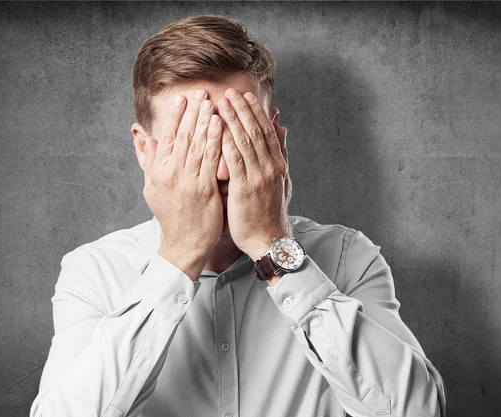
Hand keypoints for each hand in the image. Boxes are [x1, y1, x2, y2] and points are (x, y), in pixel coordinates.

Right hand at [142, 90, 223, 278]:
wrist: (183, 244)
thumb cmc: (170, 216)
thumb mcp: (152, 187)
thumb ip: (148, 159)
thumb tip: (140, 134)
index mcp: (159, 170)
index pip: (168, 136)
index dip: (176, 115)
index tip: (183, 98)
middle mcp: (171, 172)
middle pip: (183, 135)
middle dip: (193, 111)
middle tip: (201, 91)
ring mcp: (187, 180)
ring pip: (197, 144)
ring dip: (205, 120)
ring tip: (212, 102)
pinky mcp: (203, 189)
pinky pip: (210, 159)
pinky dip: (215, 140)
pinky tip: (221, 125)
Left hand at [217, 88, 291, 259]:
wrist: (268, 240)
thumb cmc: (269, 214)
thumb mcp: (281, 183)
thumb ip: (280, 156)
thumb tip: (284, 131)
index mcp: (278, 165)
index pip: (267, 132)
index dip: (256, 112)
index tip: (246, 96)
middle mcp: (270, 167)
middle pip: (256, 131)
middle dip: (242, 109)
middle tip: (231, 91)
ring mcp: (259, 176)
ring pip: (245, 140)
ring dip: (232, 119)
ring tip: (221, 102)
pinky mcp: (245, 187)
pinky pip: (234, 159)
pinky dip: (225, 140)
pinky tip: (216, 128)